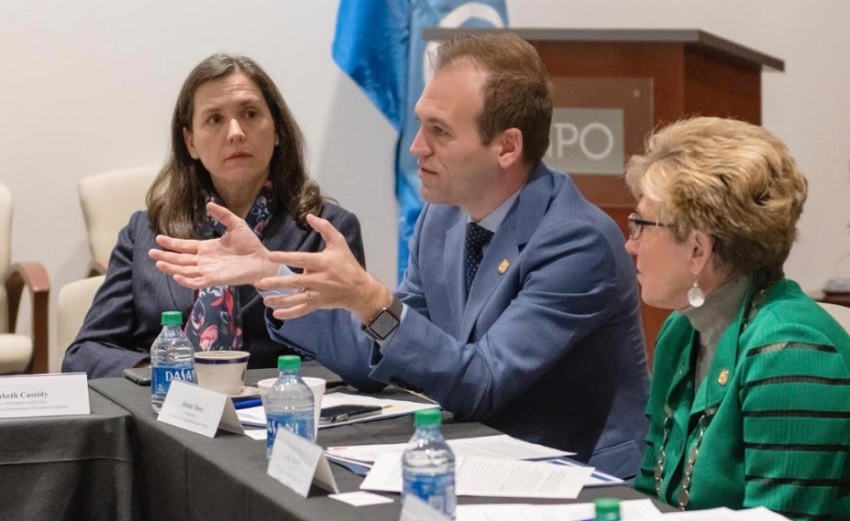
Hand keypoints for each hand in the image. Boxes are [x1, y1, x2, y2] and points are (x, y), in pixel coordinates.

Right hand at [149, 201, 277, 287]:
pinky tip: (176, 275)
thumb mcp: (236, 224)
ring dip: (171, 268)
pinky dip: (186, 280)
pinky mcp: (215, 279)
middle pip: (180, 259)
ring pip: (185, 270)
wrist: (262, 259)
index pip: (185, 246)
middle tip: (150, 253)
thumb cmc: (250, 244)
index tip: (158, 238)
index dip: (172, 243)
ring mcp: (208, 270)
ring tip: (158, 264)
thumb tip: (208, 203)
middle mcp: (204, 260)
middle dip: (165, 257)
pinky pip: (197, 281)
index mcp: (207, 248)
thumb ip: (222, 215)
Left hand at [257, 213, 392, 322]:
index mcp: (323, 263)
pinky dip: (289, 314)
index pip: (302, 259)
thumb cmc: (347, 264)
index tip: (270, 256)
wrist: (360, 289)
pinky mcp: (318, 304)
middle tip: (261, 282)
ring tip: (265, 300)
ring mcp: (318, 294)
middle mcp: (320, 280)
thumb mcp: (339, 243)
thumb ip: (325, 228)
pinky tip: (276, 314)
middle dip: (278, 282)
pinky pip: (302, 310)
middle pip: (296, 282)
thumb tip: (309, 216)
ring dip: (280, 300)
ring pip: (297, 299)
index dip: (286, 258)